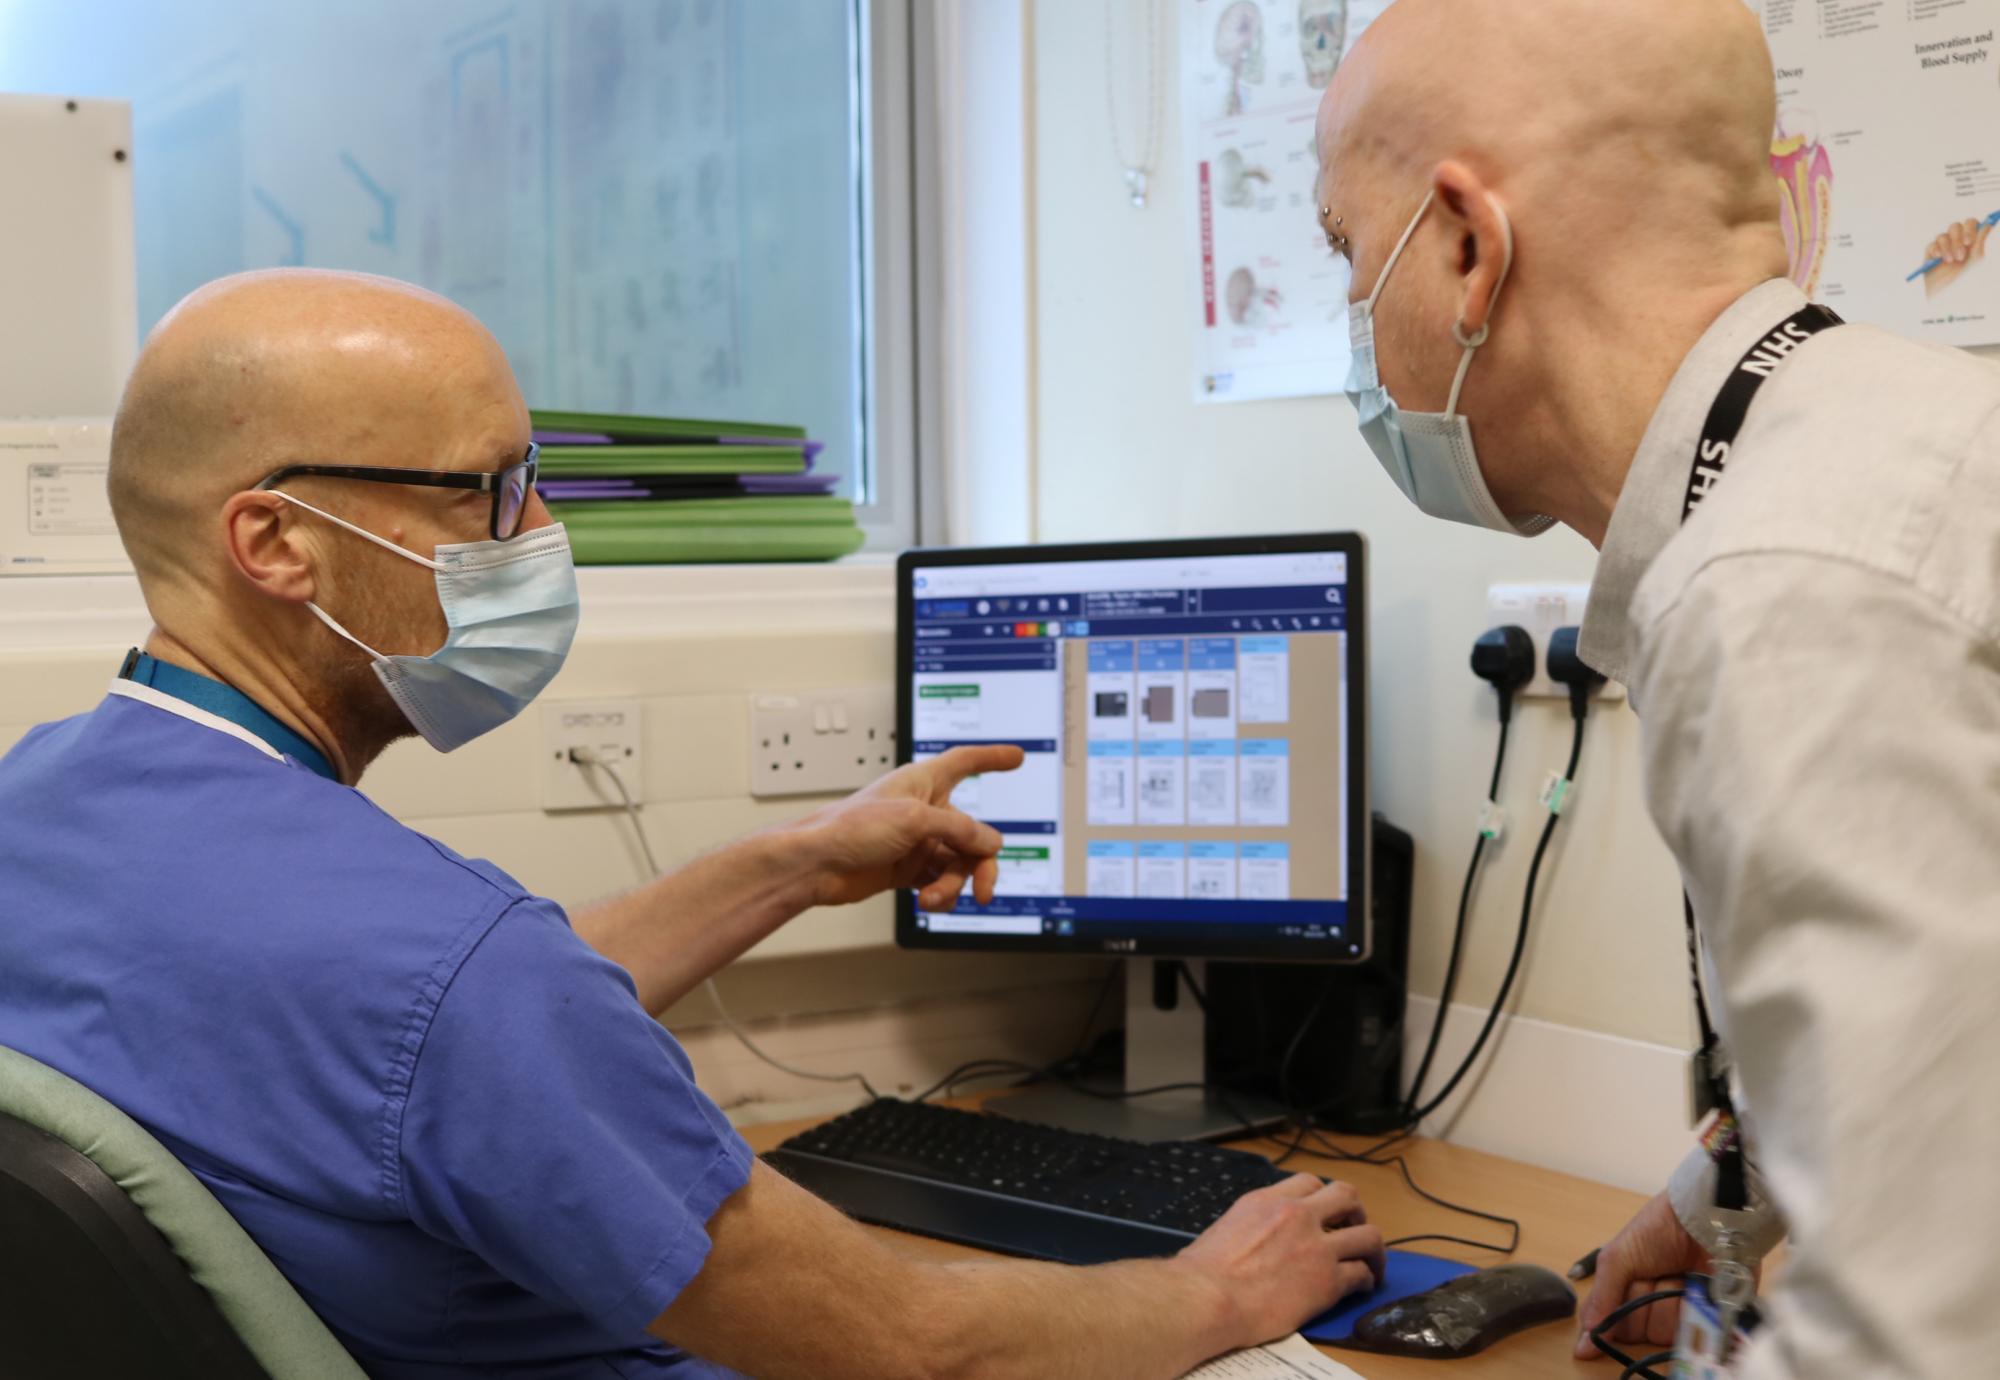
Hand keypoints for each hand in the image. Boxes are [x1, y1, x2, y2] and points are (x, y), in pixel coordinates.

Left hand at [796, 744, 1024, 908]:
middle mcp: (924, 810)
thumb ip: (959, 829)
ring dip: (953, 885)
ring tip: (934, 899)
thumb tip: (992, 843)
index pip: (965, 762)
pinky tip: (928, 902)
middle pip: (973, 833)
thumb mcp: (915, 820)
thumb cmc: (850, 828)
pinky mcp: (907, 868)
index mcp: (923, 782)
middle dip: (980, 863)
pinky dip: (940, 894)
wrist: (816, 866)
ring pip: (958, 863)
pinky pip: (940, 881)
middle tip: (983, 889)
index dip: (992, 758)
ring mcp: (917, 841)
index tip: (1017, 757)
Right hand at [1178, 1174, 1385, 1348]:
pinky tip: (1361, 1287)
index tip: (1323, 1213)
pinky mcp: (1328, 1282)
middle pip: (1346, 1195)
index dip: (1320, 1197)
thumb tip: (1254, 1235)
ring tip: (1372, 1262)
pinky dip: (1366, 1279)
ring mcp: (1317, 1248)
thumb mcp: (1228, 1226)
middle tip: (1353, 1227)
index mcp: (1268, 1200)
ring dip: (1373, 1248)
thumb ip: (1252, 1223)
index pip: (1308, 1182)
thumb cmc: (1203, 1271)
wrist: (1209, 1297)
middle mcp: (1297, 1216)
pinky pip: (1361, 1273)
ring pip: (1368, 1234)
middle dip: (1355, 1211)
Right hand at [1575, 1191, 1726, 1359]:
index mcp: (1618, 1288)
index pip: (1600, 1322)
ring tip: (1677, 1276)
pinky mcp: (1700, 1319)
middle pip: (1630, 1331)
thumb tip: (1582, 1347)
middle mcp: (1643, 1305)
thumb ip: (1601, 1299)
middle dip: (1641, 1302)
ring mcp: (1672, 1313)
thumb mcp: (1617, 1257)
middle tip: (1651, 1275)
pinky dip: (1689, 1311)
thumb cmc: (1656, 1230)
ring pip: (1659, 1333)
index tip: (1613, 1312)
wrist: (1703, 1221)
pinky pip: (1688, 1333)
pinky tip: (1693, 1290)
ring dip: (1668, 1302)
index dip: (1604, 1324)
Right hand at [1922, 217, 1991, 296]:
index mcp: (1969, 239)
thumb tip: (1988, 225)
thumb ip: (1980, 241)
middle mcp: (1956, 240)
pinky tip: (1938, 259)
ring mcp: (1943, 245)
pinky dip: (1936, 251)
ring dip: (1947, 248)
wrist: (1944, 291)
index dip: (1969, 229)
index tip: (1969, 242)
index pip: (1970, 223)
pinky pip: (1932, 245)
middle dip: (1957, 240)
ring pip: (1943, 236)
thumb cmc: (1962, 277)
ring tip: (1950, 261)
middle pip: (1955, 226)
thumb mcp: (1975, 260)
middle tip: (1960, 255)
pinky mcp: (1931, 251)